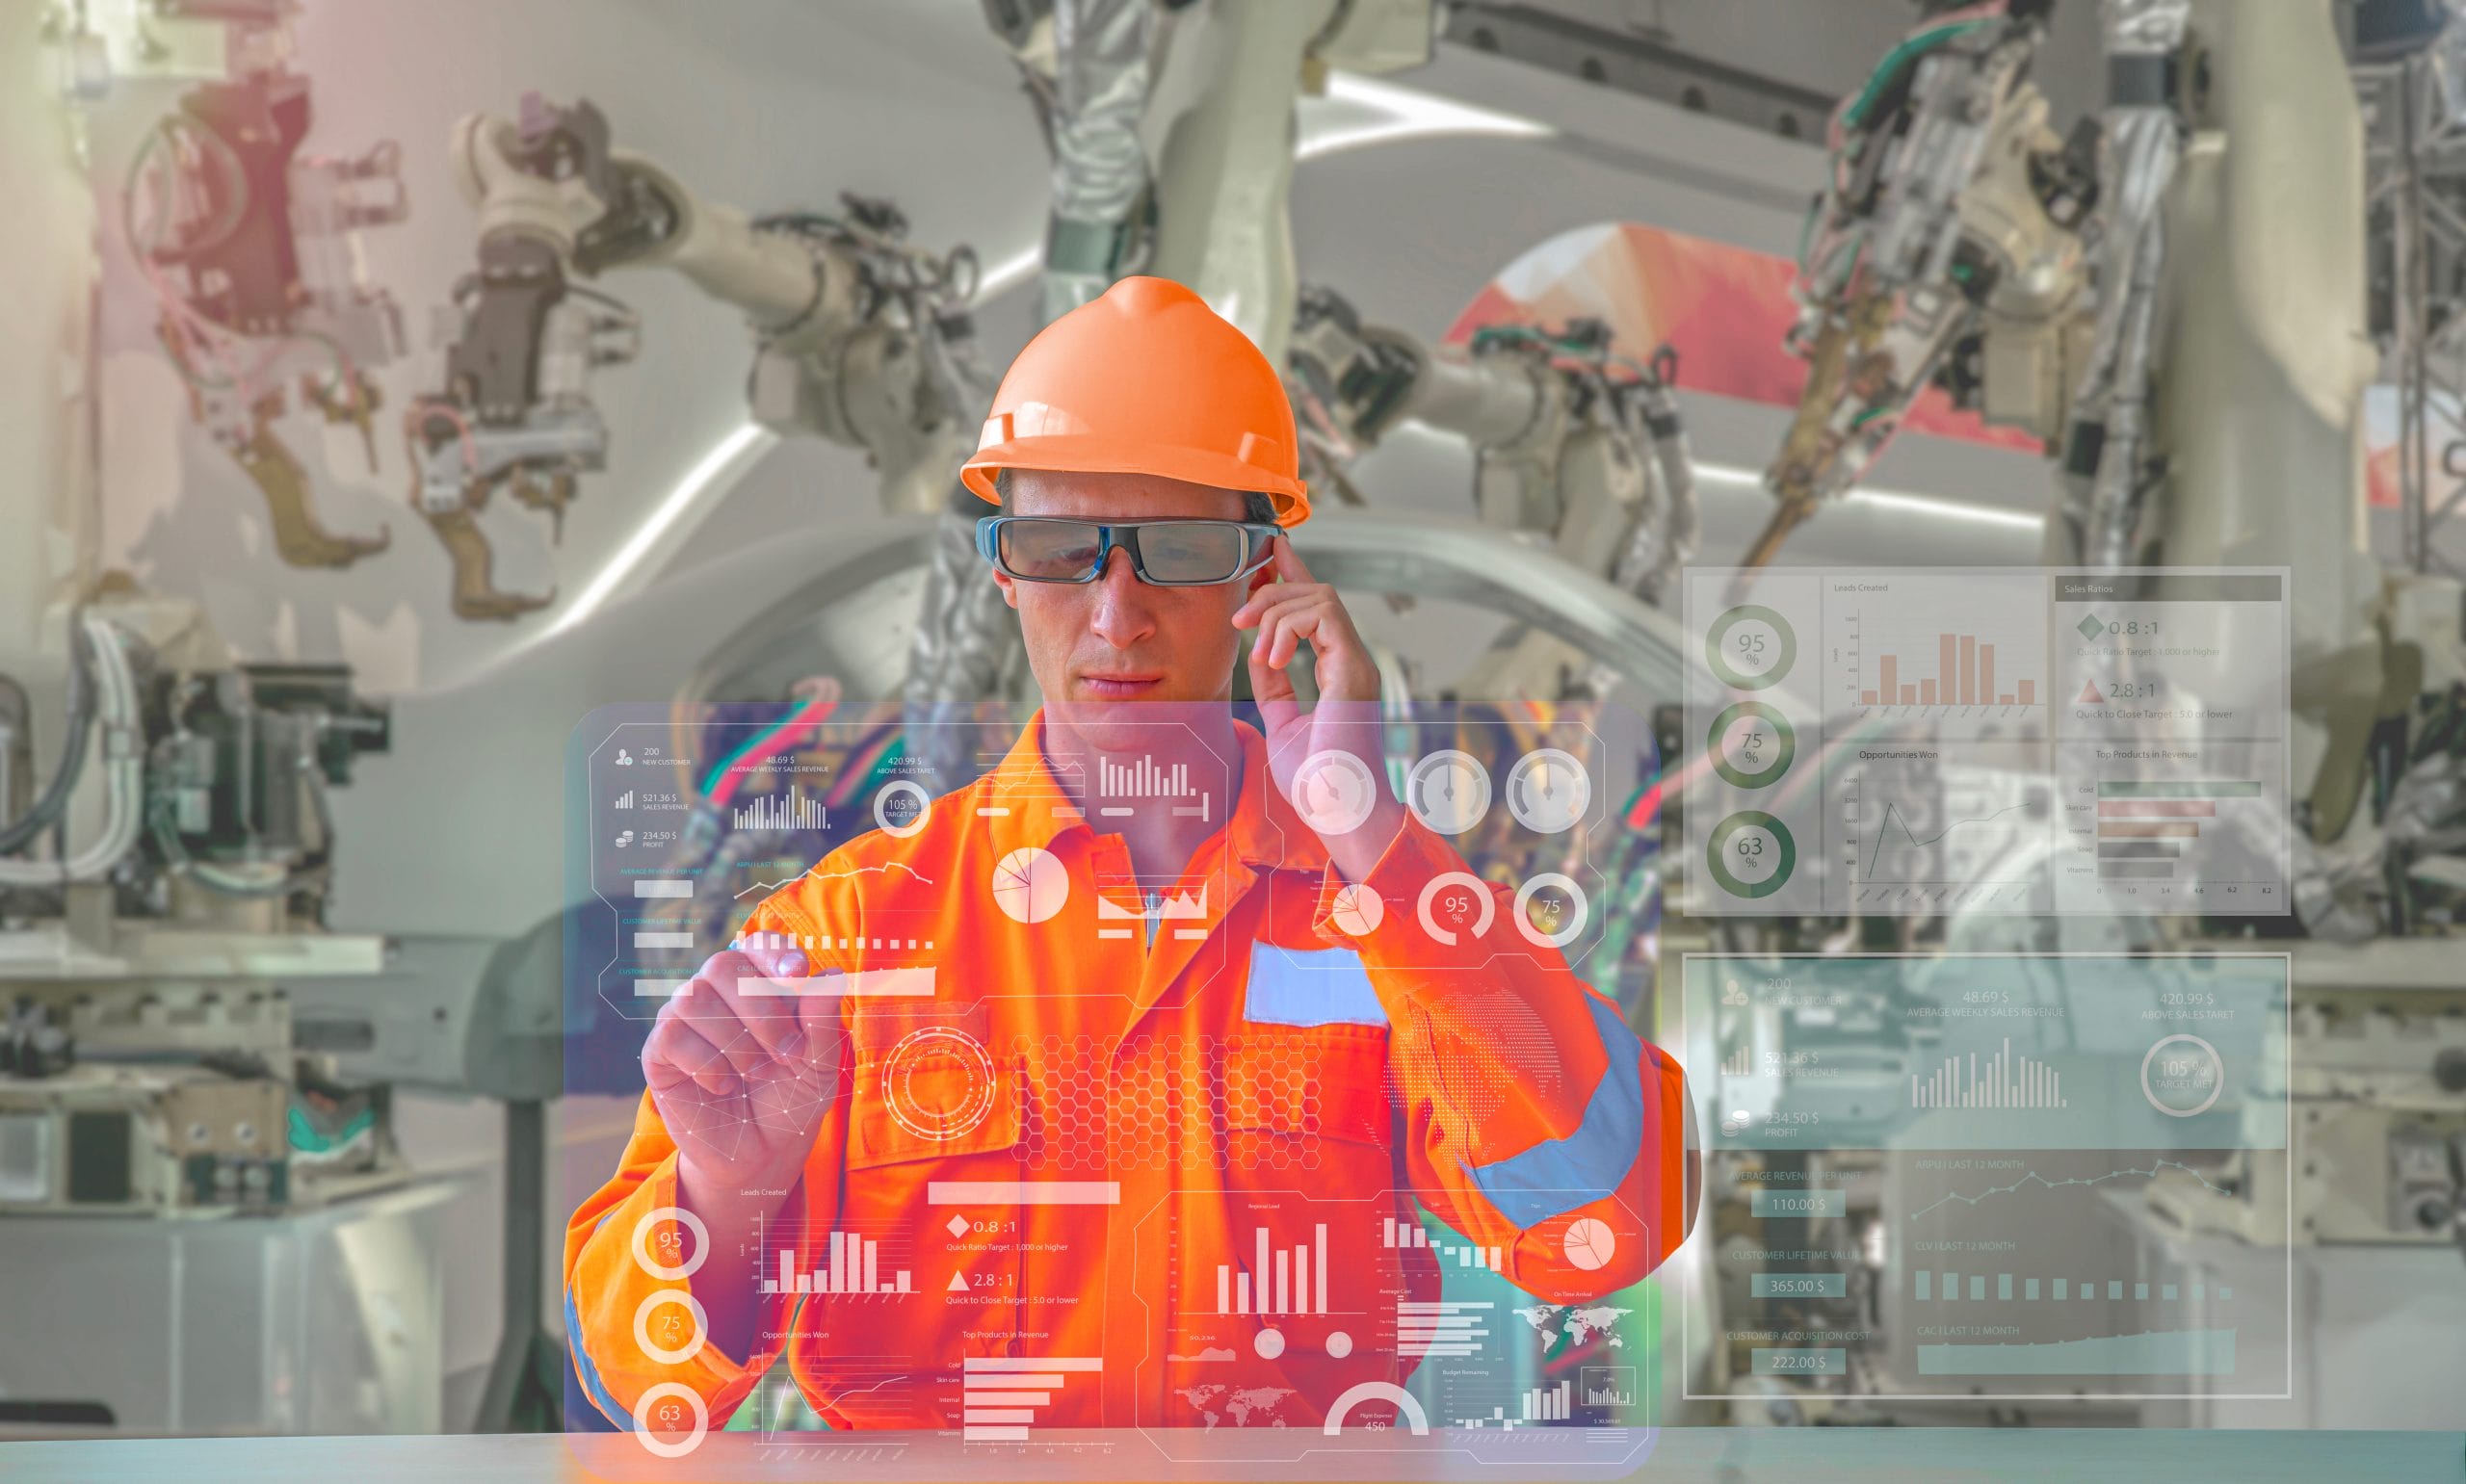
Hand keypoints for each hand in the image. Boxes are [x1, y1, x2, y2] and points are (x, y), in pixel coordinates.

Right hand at [642, 940, 843, 1197]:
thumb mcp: (819, 1063)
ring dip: (736, 1041)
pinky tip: (722, 1086)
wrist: (761, 1153)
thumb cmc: (791, 1099)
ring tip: (755, 1073)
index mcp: (758, 983)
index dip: (773, 953)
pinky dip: (707, 1064)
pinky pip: (673, 1035)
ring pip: (695, 998)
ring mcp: (684, 1018)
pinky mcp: (659, 1051)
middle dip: (762, 1011)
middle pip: (723, 965)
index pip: (757, 945)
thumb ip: (822, 1021)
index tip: (796, 974)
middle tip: (787, 1054)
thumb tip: (833, 976)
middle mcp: (717, 992)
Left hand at [1233, 539, 1403, 876]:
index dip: (1294, 574)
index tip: (1271, 552)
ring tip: (1257, 652)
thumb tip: (1257, 654)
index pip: (1318, 608)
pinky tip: (1271, 659)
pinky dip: (1288, 628)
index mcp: (1339, 672)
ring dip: (1276, 612)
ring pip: (1320, 597)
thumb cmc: (1318, 782)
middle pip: (1316, 593)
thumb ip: (1274, 688)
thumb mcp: (1283, 725)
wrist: (1338, 810)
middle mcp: (1351, 662)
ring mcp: (1356, 663)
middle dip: (1272, 592)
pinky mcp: (1352, 669)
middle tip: (1238, 618)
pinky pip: (1323, 616)